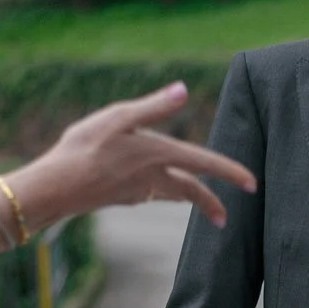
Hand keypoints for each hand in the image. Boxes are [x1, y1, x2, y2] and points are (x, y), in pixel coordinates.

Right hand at [12, 84, 255, 228]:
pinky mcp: (121, 197)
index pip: (203, 163)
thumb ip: (153, 106)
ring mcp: (137, 191)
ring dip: (187, 199)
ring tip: (200, 203)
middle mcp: (152, 178)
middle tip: (225, 217)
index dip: (230, 172)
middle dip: (210, 203)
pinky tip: (154, 189)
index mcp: (158, 154)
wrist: (56, 187)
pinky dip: (161, 193)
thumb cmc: (84, 148)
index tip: (252, 184)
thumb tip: (182, 90)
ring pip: (171, 194)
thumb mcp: (118, 117)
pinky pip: (149, 194)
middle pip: (190, 191)